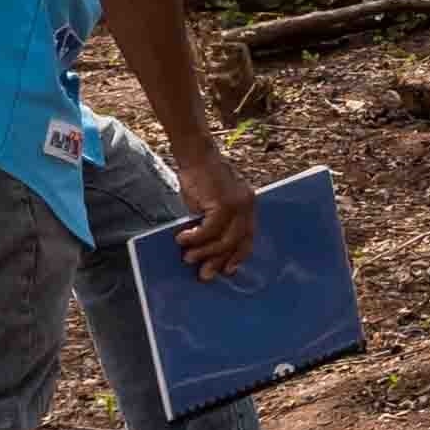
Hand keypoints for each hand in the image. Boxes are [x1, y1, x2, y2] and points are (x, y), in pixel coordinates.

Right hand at [172, 147, 261, 279]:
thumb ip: (211, 223)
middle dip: (220, 261)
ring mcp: (238, 204)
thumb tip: (203, 250)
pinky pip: (210, 230)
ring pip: (225, 240)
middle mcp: (247, 206)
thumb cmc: (199, 178)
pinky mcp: (224, 203)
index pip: (248, 237)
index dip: (237, 256)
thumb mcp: (209, 204)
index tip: (227, 270)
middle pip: (238, 242)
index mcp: (248, 206)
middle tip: (204, 275)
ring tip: (188, 258)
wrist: (195, 154)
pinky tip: (181, 240)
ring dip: (205, 252)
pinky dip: (195, 238)